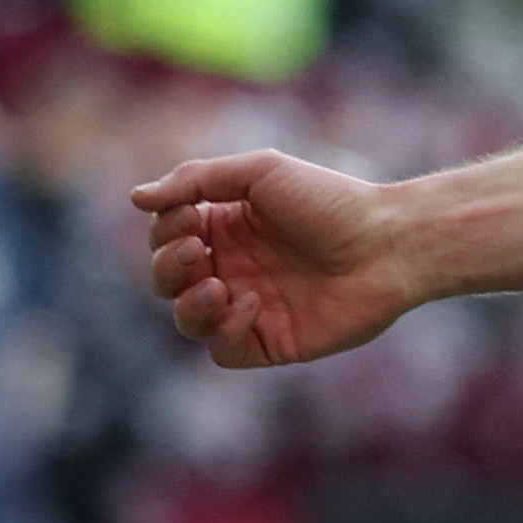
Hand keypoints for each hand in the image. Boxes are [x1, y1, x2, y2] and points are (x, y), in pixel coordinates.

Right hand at [130, 150, 413, 369]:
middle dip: (167, 266)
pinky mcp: (270, 342)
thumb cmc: (327, 200)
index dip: (165, 229)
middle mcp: (232, 266)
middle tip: (196, 249)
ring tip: (215, 284)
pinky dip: (225, 330)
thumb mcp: (259, 171)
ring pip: (187, 320)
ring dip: (187, 303)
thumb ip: (195, 180)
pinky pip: (224, 350)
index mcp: (226, 225)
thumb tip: (135, 198)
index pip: (166, 235)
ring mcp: (249, 306)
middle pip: (167, 280)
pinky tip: (251, 304)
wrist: (386, 244)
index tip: (189, 214)